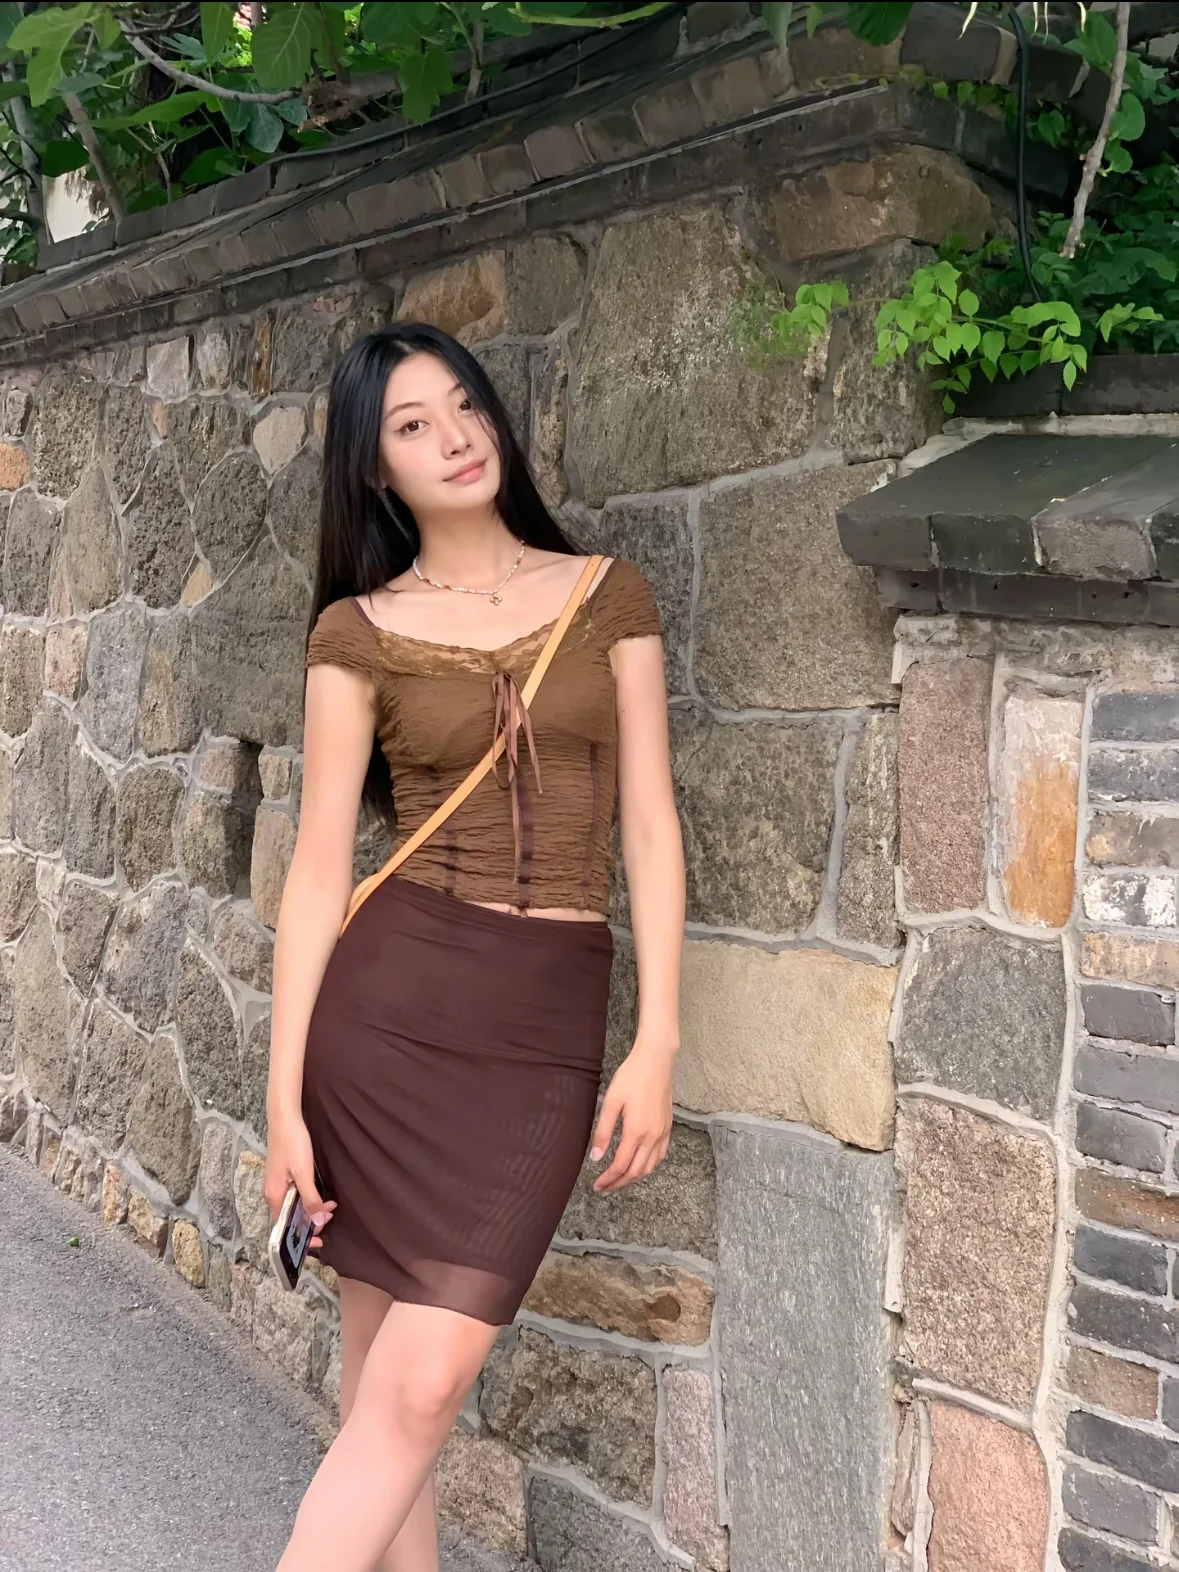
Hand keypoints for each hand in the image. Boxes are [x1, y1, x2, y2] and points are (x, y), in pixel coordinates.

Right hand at [263, 1113, 336, 1251]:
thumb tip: (318, 1222)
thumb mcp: (304, 1174)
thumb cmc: (292, 1144)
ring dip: (312, 1209)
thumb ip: (310, 1199)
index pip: (284, 1228)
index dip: (300, 1238)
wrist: (285, 1118)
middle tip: (330, 1217)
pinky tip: (321, 1195)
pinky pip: (295, 1195)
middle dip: (311, 1222)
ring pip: (294, 1206)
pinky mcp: (283, 1176)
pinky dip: (309, 1199)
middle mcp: (273, 1194)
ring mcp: (277, 1184)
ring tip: (330, 1206)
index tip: (318, 1241)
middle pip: (290, 1218)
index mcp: (273, 1197)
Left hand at [589, 1039, 673, 1193]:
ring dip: (634, 1178)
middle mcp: (652, 1136)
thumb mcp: (611, 1102)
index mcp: (636, 1131)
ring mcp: (663, 1133)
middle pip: (636, 1172)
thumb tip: (596, 1158)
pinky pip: (660, 1156)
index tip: (597, 1186)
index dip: (608, 1179)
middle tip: (604, 1188)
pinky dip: (649, 1166)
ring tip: (619, 1181)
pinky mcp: (669, 1127)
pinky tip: (640, 1165)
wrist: (656, 1060)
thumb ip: (603, 1131)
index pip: (621, 1166)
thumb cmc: (631, 1077)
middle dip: (619, 1184)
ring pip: (650, 1167)